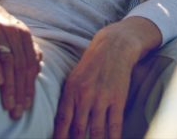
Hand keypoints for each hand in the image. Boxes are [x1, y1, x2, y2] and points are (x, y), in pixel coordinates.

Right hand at [0, 0, 41, 119]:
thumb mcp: (14, 33)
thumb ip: (26, 49)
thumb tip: (38, 66)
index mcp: (23, 35)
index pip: (30, 65)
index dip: (29, 87)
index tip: (27, 106)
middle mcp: (13, 32)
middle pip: (21, 66)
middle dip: (20, 91)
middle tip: (18, 111)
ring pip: (8, 61)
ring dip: (9, 85)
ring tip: (9, 104)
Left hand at [53, 18, 160, 138]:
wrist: (114, 47)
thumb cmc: (91, 65)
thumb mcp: (73, 79)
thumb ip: (67, 100)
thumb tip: (61, 124)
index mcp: (70, 91)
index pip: (62, 121)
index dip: (59, 138)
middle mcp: (84, 96)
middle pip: (78, 130)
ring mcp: (102, 99)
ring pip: (96, 131)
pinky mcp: (118, 100)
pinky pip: (114, 125)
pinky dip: (112, 138)